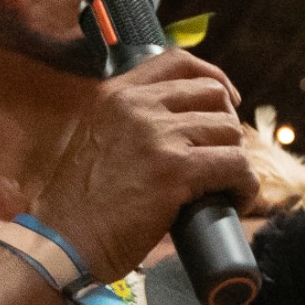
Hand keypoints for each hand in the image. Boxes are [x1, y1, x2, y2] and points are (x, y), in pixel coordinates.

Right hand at [28, 51, 250, 279]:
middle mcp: (136, 106)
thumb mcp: (94, 140)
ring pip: (229, 131)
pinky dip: (245, 185)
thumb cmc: (77, 206)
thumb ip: (127, 124)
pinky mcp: (174, 170)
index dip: (214, 78)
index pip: (179, 61)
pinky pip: (235, 166)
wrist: (60, 243)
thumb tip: (177, 128)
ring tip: (228, 185)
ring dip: (236, 159)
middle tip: (222, 157)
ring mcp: (157, 136)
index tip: (227, 103)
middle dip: (226, 125)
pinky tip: (237, 200)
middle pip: (213, 96)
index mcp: (115, 94)